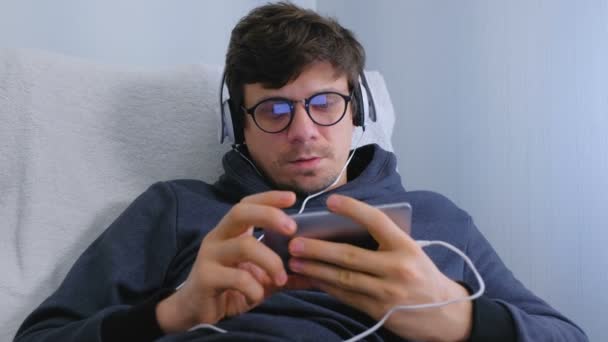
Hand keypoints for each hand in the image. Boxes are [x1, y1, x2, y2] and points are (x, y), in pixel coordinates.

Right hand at [156, 191, 310, 332]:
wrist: (196, 312)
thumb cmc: (230, 289)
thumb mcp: (260, 277)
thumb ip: (282, 271)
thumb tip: (312, 270)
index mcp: (230, 232)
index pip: (247, 204)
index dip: (269, 198)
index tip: (292, 197)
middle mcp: (217, 237)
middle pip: (239, 212)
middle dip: (269, 215)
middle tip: (292, 229)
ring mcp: (209, 256)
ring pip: (244, 246)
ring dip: (270, 261)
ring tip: (281, 279)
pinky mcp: (205, 277)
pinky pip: (237, 277)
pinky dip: (255, 287)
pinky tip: (258, 295)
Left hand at [287, 194, 472, 341]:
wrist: (446, 314)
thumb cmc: (422, 274)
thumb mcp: (411, 251)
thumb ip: (384, 240)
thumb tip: (342, 229)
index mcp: (407, 246)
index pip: (377, 221)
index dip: (352, 209)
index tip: (330, 201)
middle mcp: (398, 268)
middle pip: (350, 256)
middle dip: (319, 249)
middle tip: (295, 242)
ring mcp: (387, 292)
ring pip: (344, 279)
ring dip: (316, 270)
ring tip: (295, 262)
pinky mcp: (379, 310)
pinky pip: (346, 296)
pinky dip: (326, 286)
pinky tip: (311, 279)